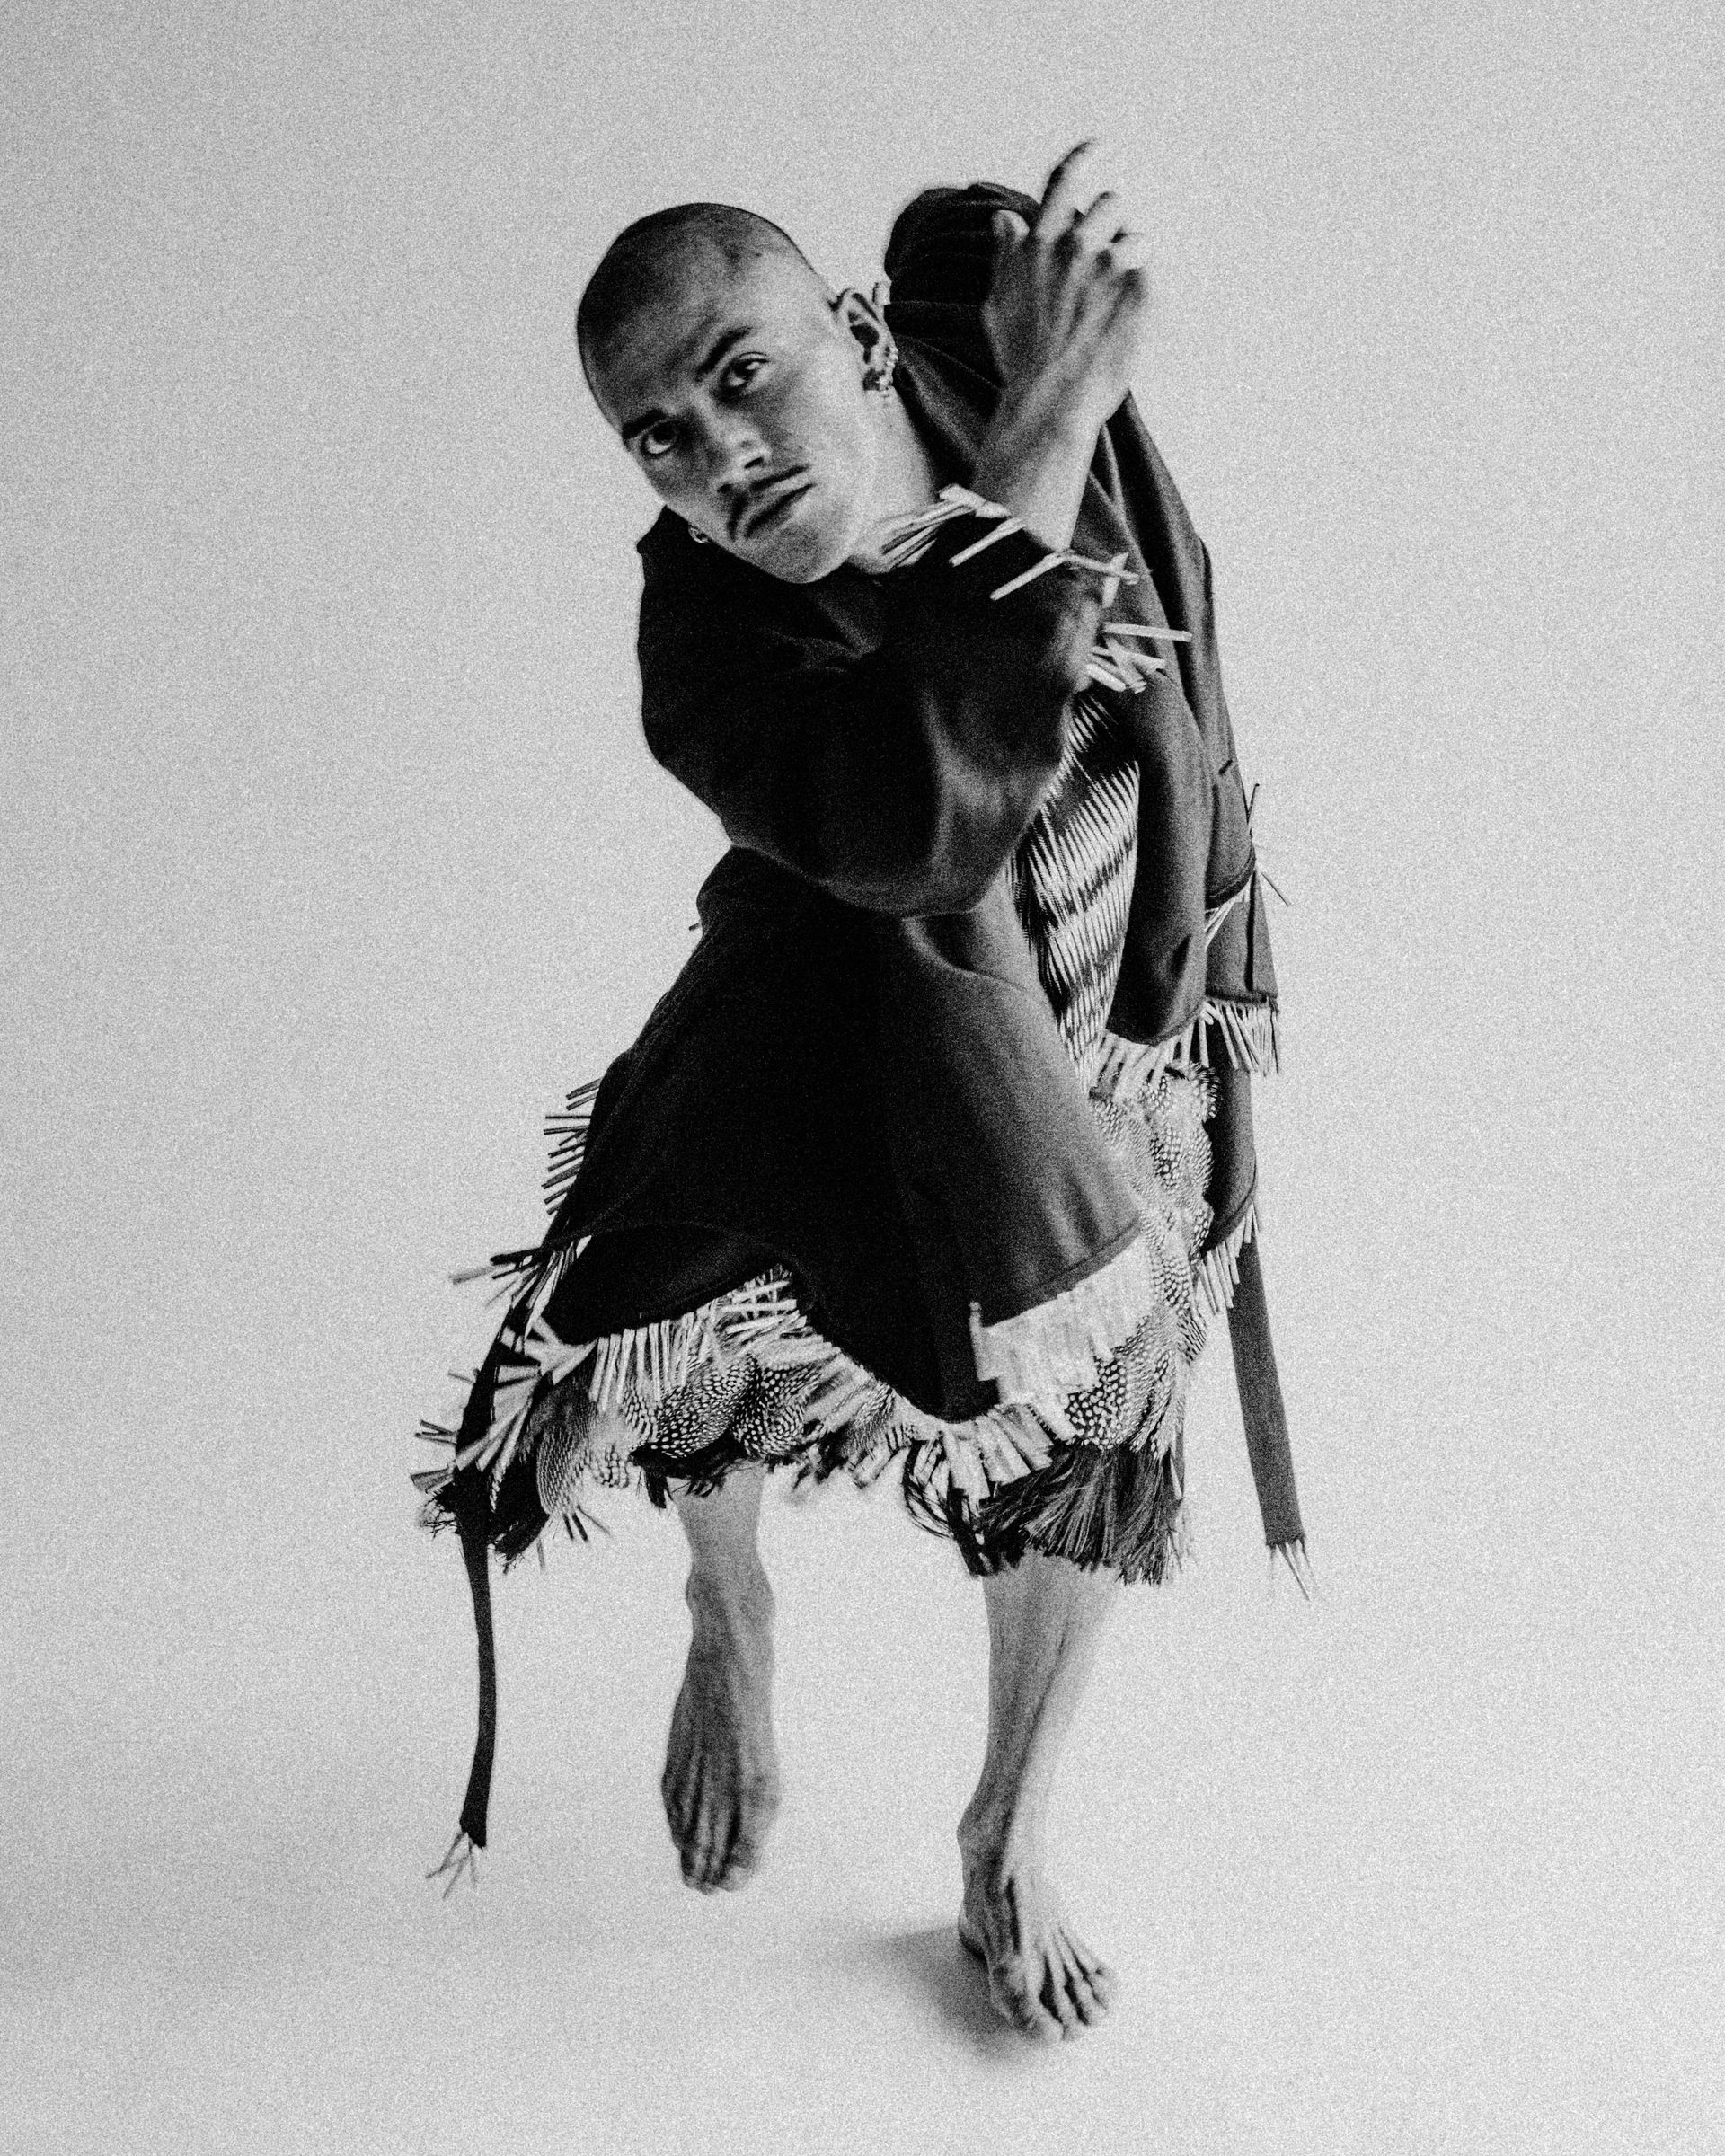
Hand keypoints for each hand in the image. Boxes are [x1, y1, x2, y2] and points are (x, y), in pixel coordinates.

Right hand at [982, 142, 1150, 429]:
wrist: (1052, 404)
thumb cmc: (1021, 360)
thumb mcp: (998, 303)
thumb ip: (1006, 255)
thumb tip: (1005, 219)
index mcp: (1039, 244)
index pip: (1064, 180)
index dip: (1084, 156)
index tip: (1099, 144)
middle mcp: (1075, 245)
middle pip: (1109, 204)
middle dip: (1109, 225)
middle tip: (1104, 264)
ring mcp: (1110, 266)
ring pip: (1135, 236)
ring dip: (1130, 257)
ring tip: (1115, 298)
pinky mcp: (1140, 290)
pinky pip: (1150, 271)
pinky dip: (1143, 289)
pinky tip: (1125, 319)